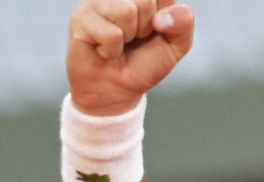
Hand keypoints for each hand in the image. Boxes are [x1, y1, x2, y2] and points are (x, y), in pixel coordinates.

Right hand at [67, 0, 194, 115]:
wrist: (116, 90)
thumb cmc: (144, 63)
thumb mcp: (175, 45)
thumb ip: (183, 23)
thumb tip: (163, 17)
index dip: (166, 19)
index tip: (158, 30)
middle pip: (145, 1)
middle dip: (146, 29)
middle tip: (134, 39)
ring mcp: (97, 2)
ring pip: (126, 12)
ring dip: (128, 38)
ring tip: (119, 43)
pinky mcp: (81, 17)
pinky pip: (110, 33)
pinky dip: (112, 50)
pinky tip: (104, 51)